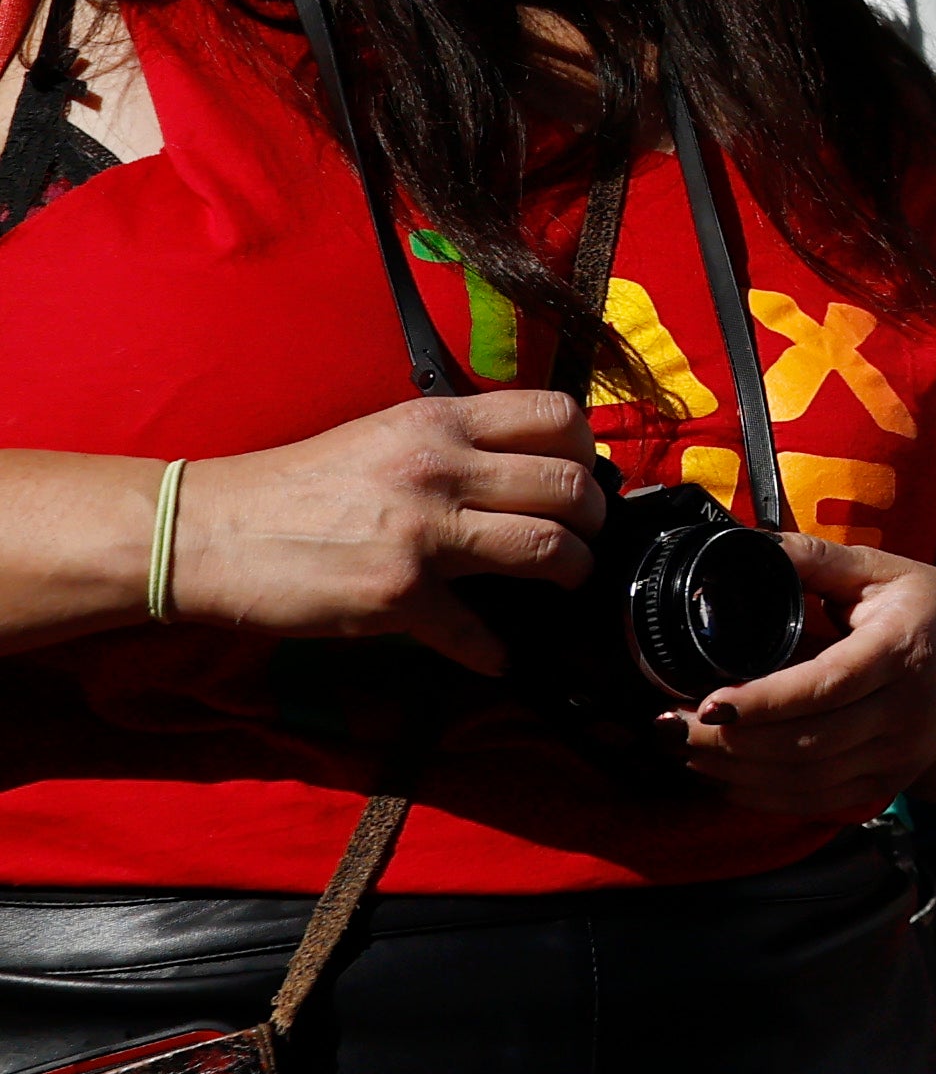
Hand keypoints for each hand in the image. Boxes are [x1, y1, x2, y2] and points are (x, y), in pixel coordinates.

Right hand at [166, 390, 604, 669]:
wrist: (206, 531)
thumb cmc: (293, 486)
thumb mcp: (383, 437)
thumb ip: (454, 446)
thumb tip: (526, 467)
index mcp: (438, 422)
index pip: (556, 418)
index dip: (584, 452)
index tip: (580, 479)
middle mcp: (439, 467)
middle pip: (569, 486)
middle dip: (592, 519)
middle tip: (583, 537)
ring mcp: (421, 531)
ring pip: (547, 547)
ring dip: (570, 573)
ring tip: (561, 582)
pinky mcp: (398, 594)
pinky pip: (477, 632)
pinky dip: (493, 651)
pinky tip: (495, 656)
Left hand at [675, 544, 935, 821]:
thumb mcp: (885, 570)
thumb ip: (815, 559)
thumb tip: (744, 548)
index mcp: (903, 649)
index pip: (826, 686)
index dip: (763, 702)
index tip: (707, 703)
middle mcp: (906, 710)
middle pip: (807, 742)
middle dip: (728, 743)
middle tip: (669, 727)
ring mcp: (901, 753)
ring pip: (807, 779)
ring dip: (737, 773)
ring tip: (685, 750)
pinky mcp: (892, 780)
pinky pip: (820, 801)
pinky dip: (766, 797)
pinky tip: (726, 779)